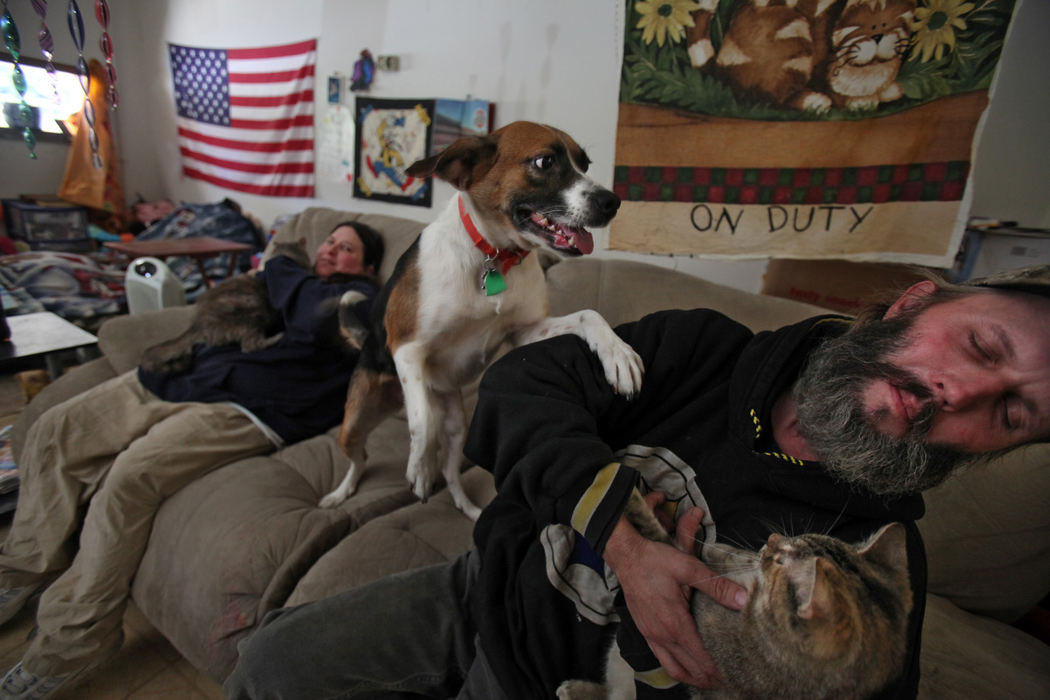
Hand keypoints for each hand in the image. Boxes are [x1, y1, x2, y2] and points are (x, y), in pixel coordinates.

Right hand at [603, 493, 747, 688]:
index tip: (733, 676)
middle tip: (727, 682)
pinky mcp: (645, 632)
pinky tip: (686, 665)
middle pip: (689, 668)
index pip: (701, 657)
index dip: (717, 670)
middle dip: (709, 679)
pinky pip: (662, 659)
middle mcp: (662, 635)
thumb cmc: (655, 561)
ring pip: (673, 668)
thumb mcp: (689, 567)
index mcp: (675, 623)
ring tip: (709, 681)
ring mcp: (651, 635)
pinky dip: (677, 668)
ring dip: (692, 678)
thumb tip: (743, 599)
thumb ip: (717, 586)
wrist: (626, 557)